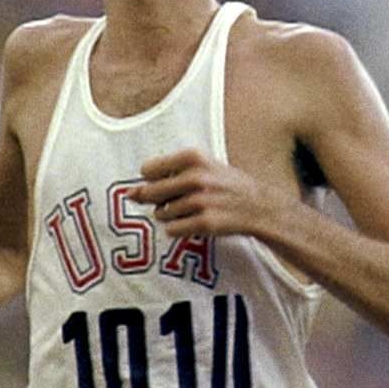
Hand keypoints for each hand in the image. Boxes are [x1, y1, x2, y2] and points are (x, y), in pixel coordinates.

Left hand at [129, 149, 291, 238]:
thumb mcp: (202, 166)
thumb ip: (166, 174)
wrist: (258, 206)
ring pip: (161, 214)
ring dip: (171, 216)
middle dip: (159, 200)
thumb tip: (130, 193)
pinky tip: (195, 222)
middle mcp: (195, 177)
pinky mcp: (204, 223)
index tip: (170, 183)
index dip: (154, 179)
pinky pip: (172, 230)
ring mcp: (200, 201)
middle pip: (150, 193)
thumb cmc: (225, 184)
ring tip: (193, 210)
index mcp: (193, 157)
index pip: (147, 169)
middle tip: (180, 199)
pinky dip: (179, 229)